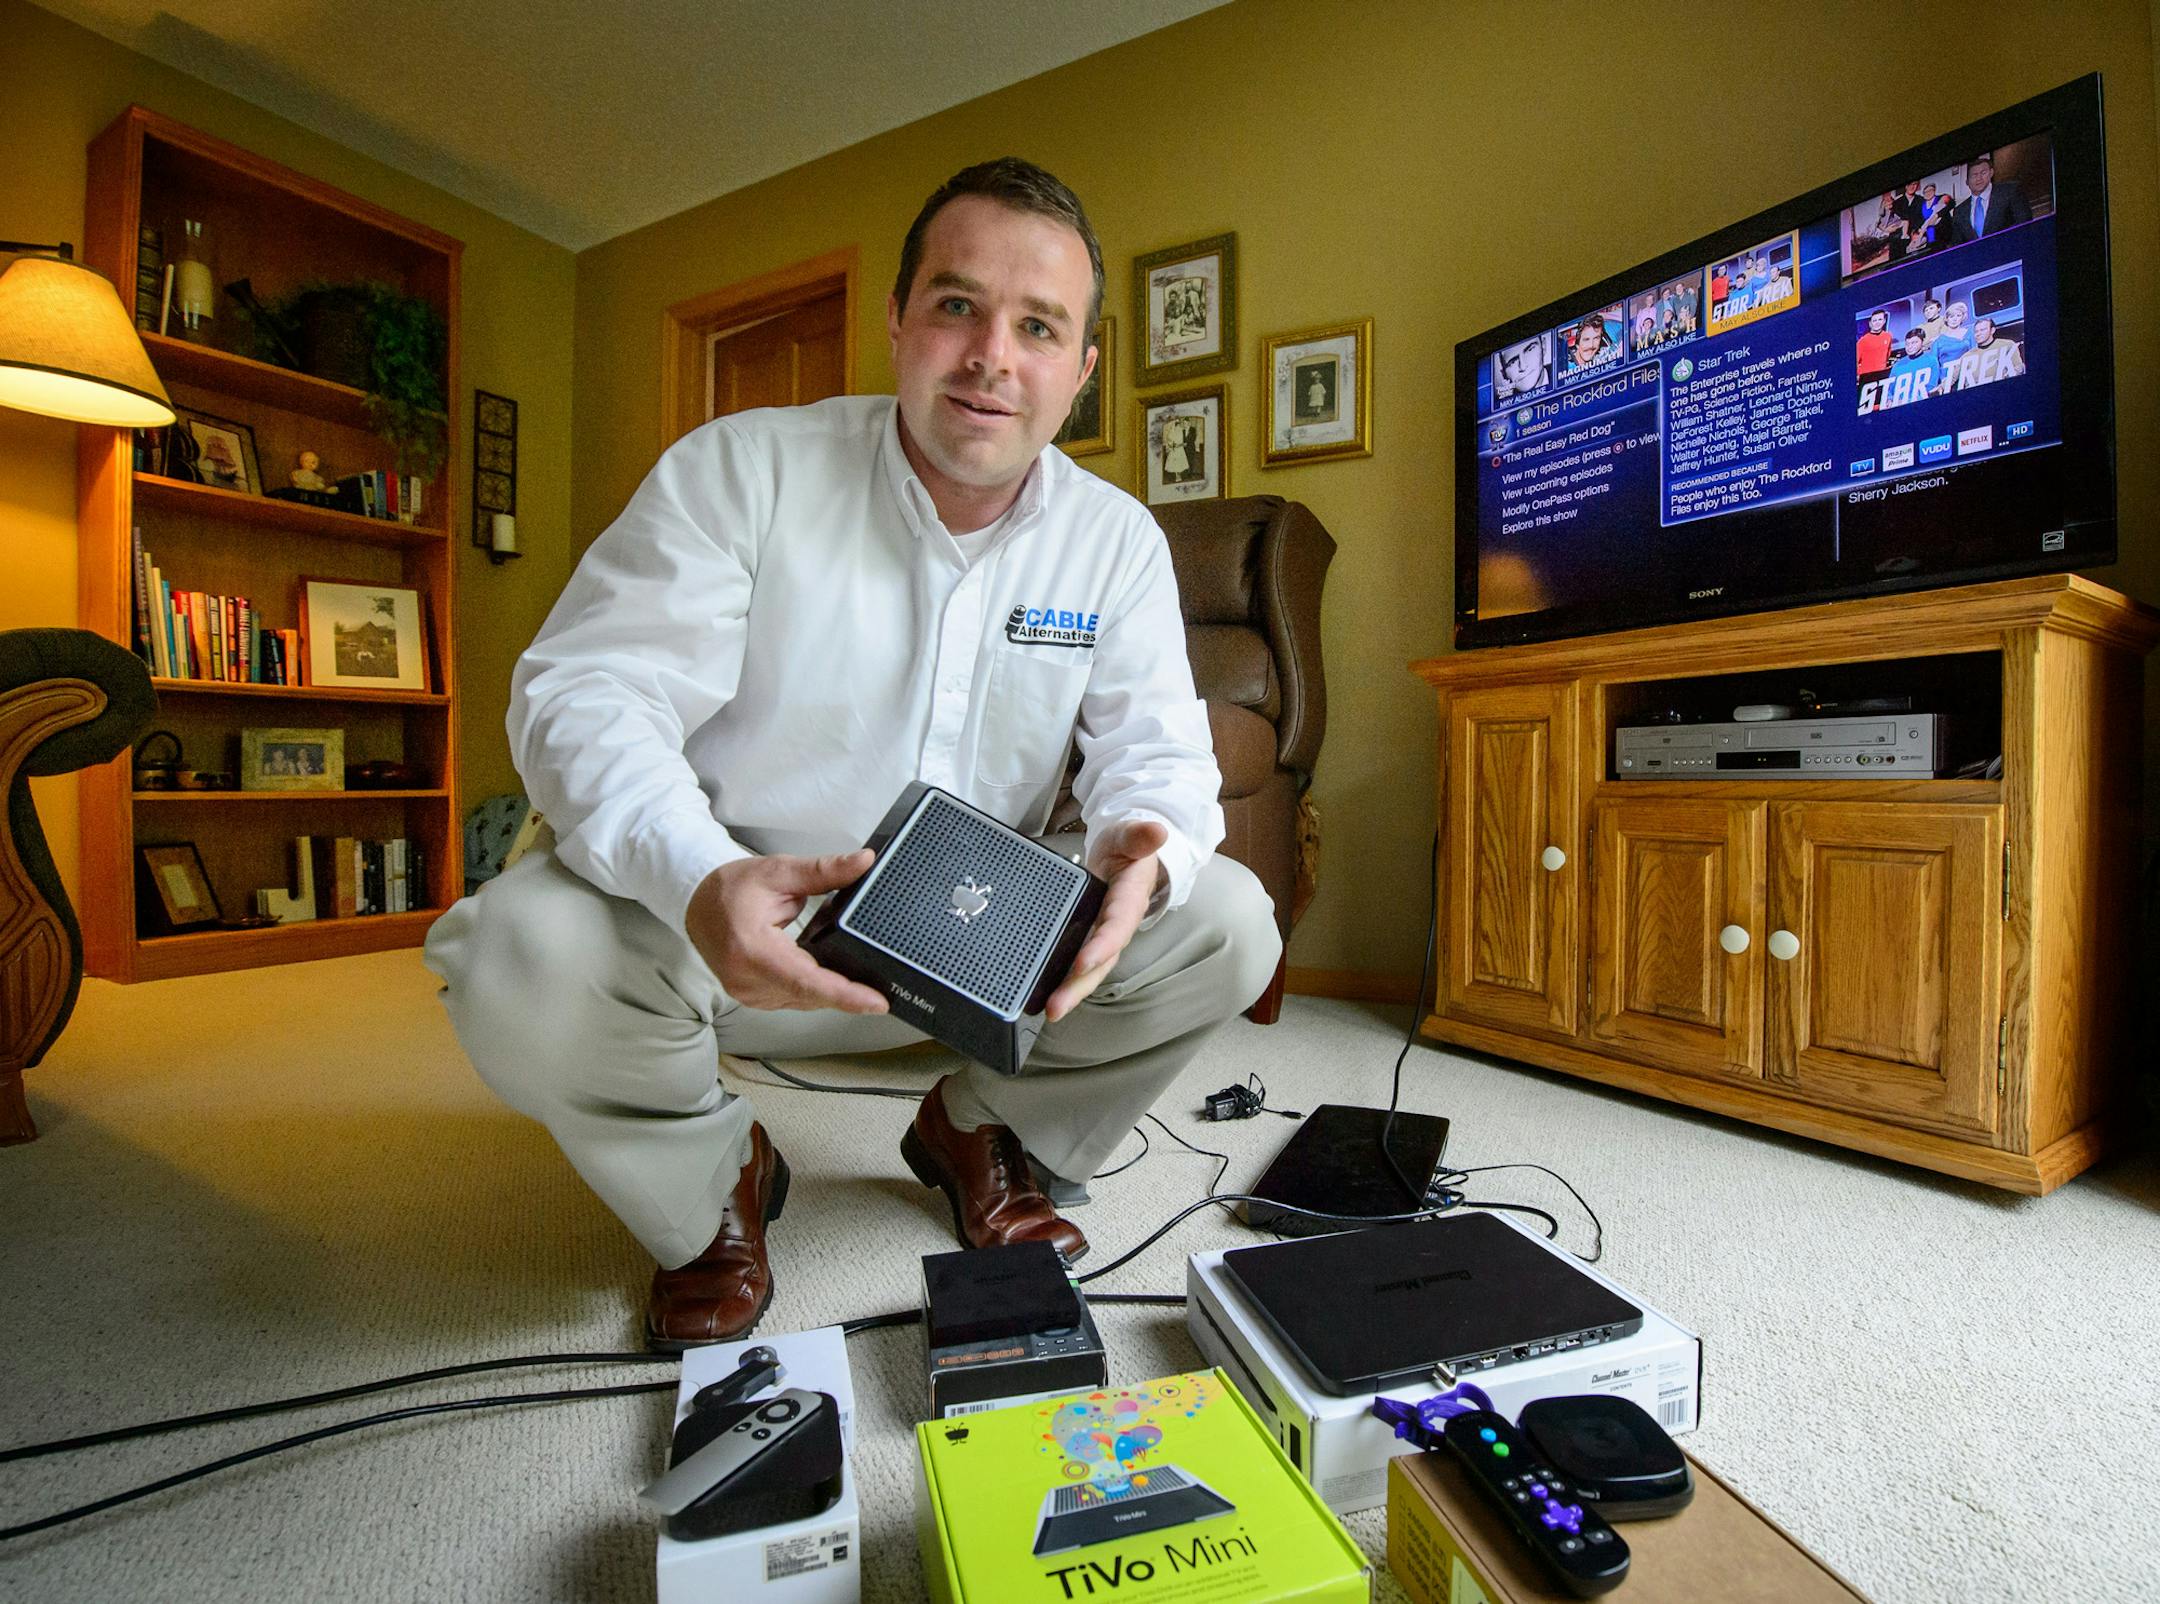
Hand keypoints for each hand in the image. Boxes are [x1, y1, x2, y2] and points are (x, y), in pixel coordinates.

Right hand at [685, 850, 888, 1012]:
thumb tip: (863, 862)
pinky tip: (835, 983)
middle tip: (886, 994)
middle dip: (850, 994)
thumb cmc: (731, 889)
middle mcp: (748, 980)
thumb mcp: (779, 872)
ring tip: (866, 988)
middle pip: (810, 995)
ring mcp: (750, 993)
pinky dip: (816, 991)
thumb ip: (824, 870)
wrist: (697, 905)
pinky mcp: (755, 998)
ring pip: (805, 1001)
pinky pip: (795, 999)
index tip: (876, 1003)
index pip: (805, 980)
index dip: (844, 995)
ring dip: (834, 993)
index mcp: (752, 950)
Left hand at [1045, 819, 1167, 1022]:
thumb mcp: (1130, 835)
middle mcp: (1117, 924)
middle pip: (1101, 961)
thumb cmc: (1127, 846)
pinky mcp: (1088, 937)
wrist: (1126, 853)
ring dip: (1070, 991)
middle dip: (1079, 985)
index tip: (1083, 961)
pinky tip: (1043, 995)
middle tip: (1057, 1007)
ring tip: (1049, 1010)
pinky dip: (1062, 980)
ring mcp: (1102, 934)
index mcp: (1129, 900)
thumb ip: (1139, 835)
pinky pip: (1076, 962)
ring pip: (1088, 969)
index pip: (1117, 926)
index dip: (1102, 946)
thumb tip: (1157, 831)